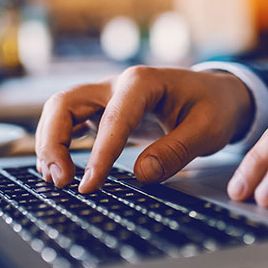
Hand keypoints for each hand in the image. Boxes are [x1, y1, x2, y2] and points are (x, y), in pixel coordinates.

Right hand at [35, 66, 252, 192]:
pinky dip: (57, 144)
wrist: (218, 94)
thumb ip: (176, 150)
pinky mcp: (102, 112)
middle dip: (52, 141)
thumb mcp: (208, 130)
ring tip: (57, 181)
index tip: (89, 185)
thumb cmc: (214, 107)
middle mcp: (116, 84)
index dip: (98, 153)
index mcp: (143, 82)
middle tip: (61, 182)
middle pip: (65, 103)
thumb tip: (142, 175)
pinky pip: (68, 122)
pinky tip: (59, 170)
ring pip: (59, 112)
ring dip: (49, 144)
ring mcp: (105, 97)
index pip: (113, 117)